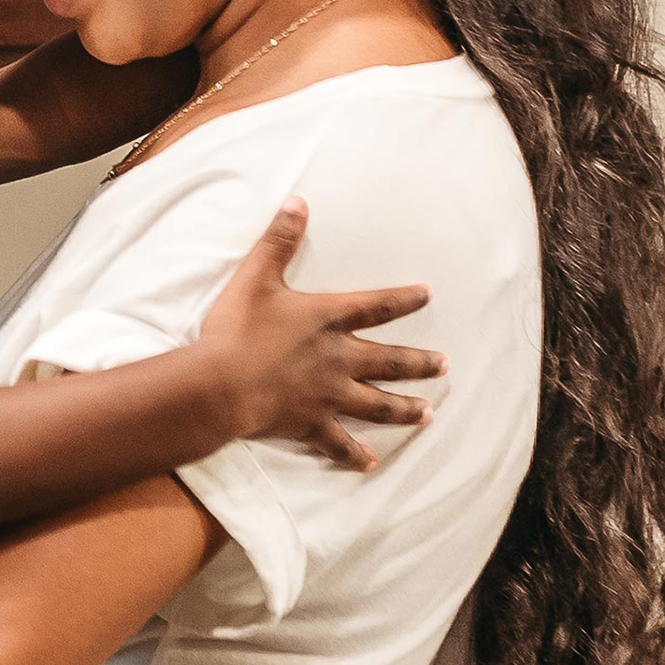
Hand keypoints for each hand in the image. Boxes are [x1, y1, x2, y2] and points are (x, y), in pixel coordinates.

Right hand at [199, 199, 445, 469]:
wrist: (221, 384)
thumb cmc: (237, 328)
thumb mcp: (255, 276)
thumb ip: (279, 240)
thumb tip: (298, 202)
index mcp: (327, 319)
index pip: (376, 306)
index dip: (403, 299)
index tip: (427, 294)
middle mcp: (338, 358)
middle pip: (389, 361)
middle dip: (418, 363)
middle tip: (443, 365)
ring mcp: (328, 395)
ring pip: (377, 404)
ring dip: (404, 408)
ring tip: (428, 413)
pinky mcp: (311, 423)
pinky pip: (340, 442)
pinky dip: (356, 453)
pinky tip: (371, 463)